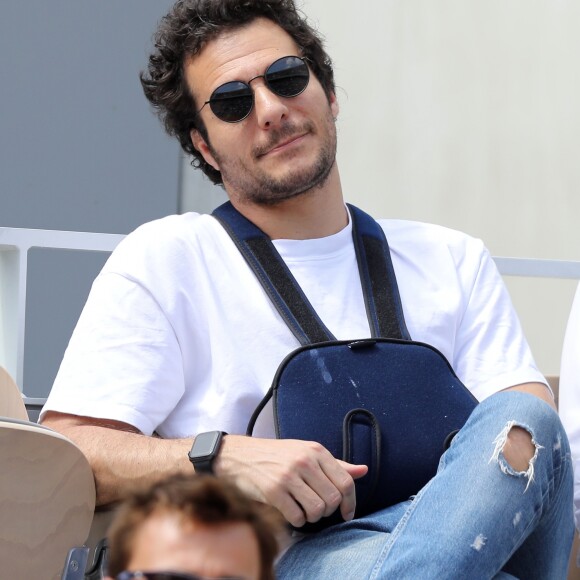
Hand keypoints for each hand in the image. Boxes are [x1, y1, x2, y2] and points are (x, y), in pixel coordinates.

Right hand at [215, 435, 367, 527]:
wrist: (240, 456)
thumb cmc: (277, 456)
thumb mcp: (307, 452)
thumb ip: (335, 464)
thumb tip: (363, 470)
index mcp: (316, 451)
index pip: (346, 481)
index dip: (350, 502)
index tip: (346, 512)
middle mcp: (304, 461)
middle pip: (333, 499)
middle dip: (328, 510)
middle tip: (316, 507)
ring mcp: (289, 476)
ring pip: (317, 510)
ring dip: (312, 517)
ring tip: (303, 509)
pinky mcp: (274, 491)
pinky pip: (297, 517)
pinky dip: (297, 520)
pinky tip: (290, 511)